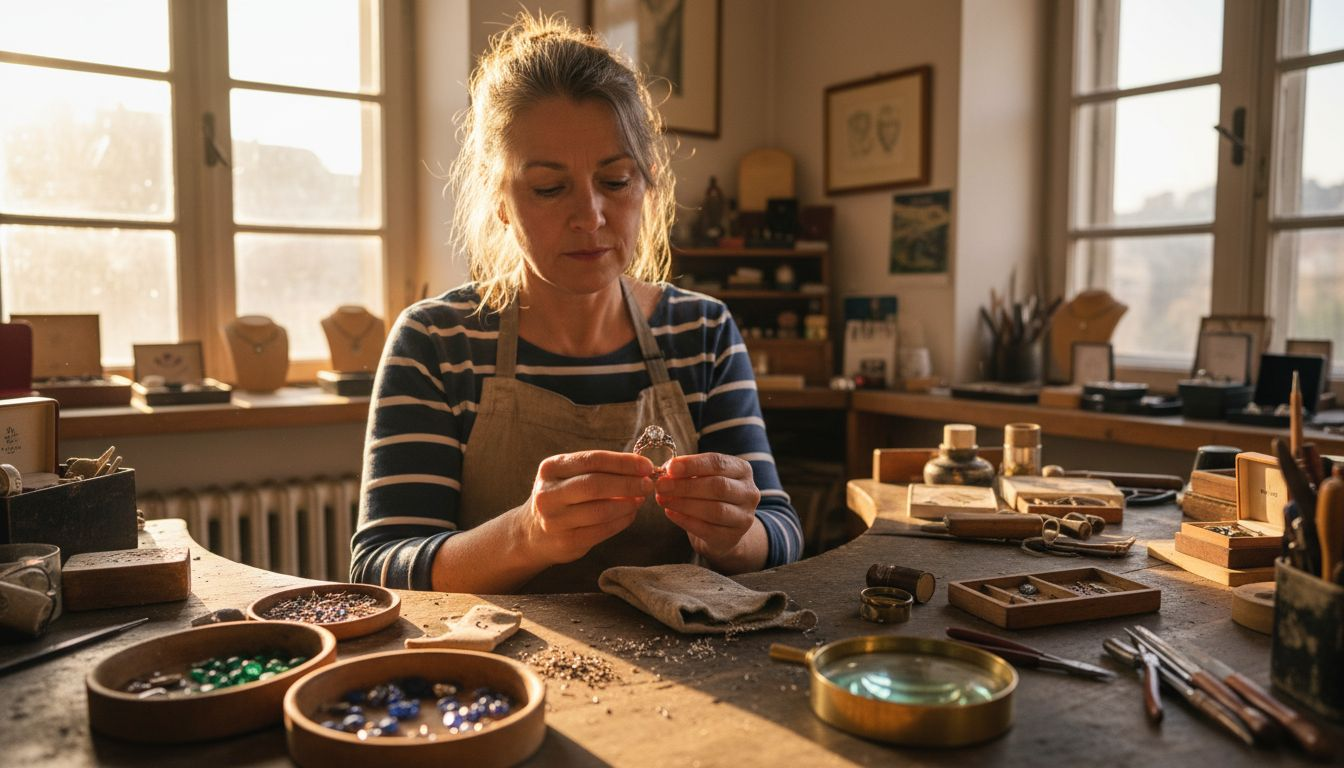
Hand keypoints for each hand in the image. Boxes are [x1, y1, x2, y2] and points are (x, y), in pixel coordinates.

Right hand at [520, 450, 653, 565]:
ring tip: (640, 499)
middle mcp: (548, 494)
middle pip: (595, 485)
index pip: (592, 460)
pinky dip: (622, 521)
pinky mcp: (565, 542)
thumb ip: (600, 470)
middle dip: (628, 483)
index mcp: (551, 468)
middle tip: (649, 484)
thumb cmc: (562, 497)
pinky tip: (630, 514)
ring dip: (628, 504)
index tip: (646, 465)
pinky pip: (602, 530)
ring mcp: (554, 520)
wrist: (533, 532)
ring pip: (601, 511)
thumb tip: (641, 468)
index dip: (623, 462)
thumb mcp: (571, 475)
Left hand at [655, 453, 761, 563]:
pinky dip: (686, 520)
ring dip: (684, 503)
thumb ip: (688, 472)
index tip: (670, 468)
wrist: (722, 529)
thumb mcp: (703, 477)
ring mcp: (744, 517)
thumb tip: (668, 470)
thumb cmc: (709, 496)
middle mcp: (749, 492)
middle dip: (686, 486)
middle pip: (718, 486)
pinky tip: (670, 513)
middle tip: (661, 486)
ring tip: (663, 499)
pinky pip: (707, 529)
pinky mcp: (733, 537)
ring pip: (715, 510)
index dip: (693, 464)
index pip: (718, 463)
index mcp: (742, 470)